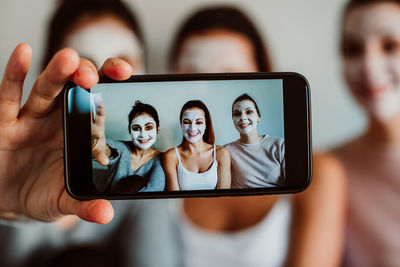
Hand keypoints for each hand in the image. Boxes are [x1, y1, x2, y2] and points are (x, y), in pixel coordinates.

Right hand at [0, 44, 131, 223]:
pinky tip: (23, 53)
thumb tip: (106, 214)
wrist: (7, 201)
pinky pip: (8, 96)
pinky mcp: (5, 123)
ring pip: (46, 89)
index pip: (98, 103)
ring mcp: (31, 118)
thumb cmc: (42, 194)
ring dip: (56, 72)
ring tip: (68, 59)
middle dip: (85, 76)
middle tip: (94, 74)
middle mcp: (58, 119)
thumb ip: (84, 205)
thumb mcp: (64, 201)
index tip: (127, 75)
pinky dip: (14, 73)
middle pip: (75, 88)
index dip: (111, 87)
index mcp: (79, 133)